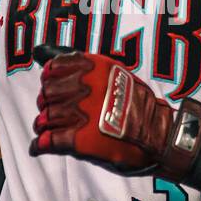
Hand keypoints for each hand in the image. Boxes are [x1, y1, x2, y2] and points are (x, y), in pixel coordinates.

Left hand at [28, 43, 200, 179]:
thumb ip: (84, 67)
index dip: (50, 81)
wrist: (161, 136)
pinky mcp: (80, 140)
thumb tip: (42, 54)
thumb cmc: (140, 107)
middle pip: (47, 94)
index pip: (54, 69)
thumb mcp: (116, 74)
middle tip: (54, 113)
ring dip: (44, 126)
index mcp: (95, 68)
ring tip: (49, 131)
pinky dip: (39, 145)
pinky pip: (47, 141)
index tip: (53, 88)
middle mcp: (86, 88)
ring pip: (45, 118)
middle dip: (47, 104)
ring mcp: (83, 114)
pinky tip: (40, 147)